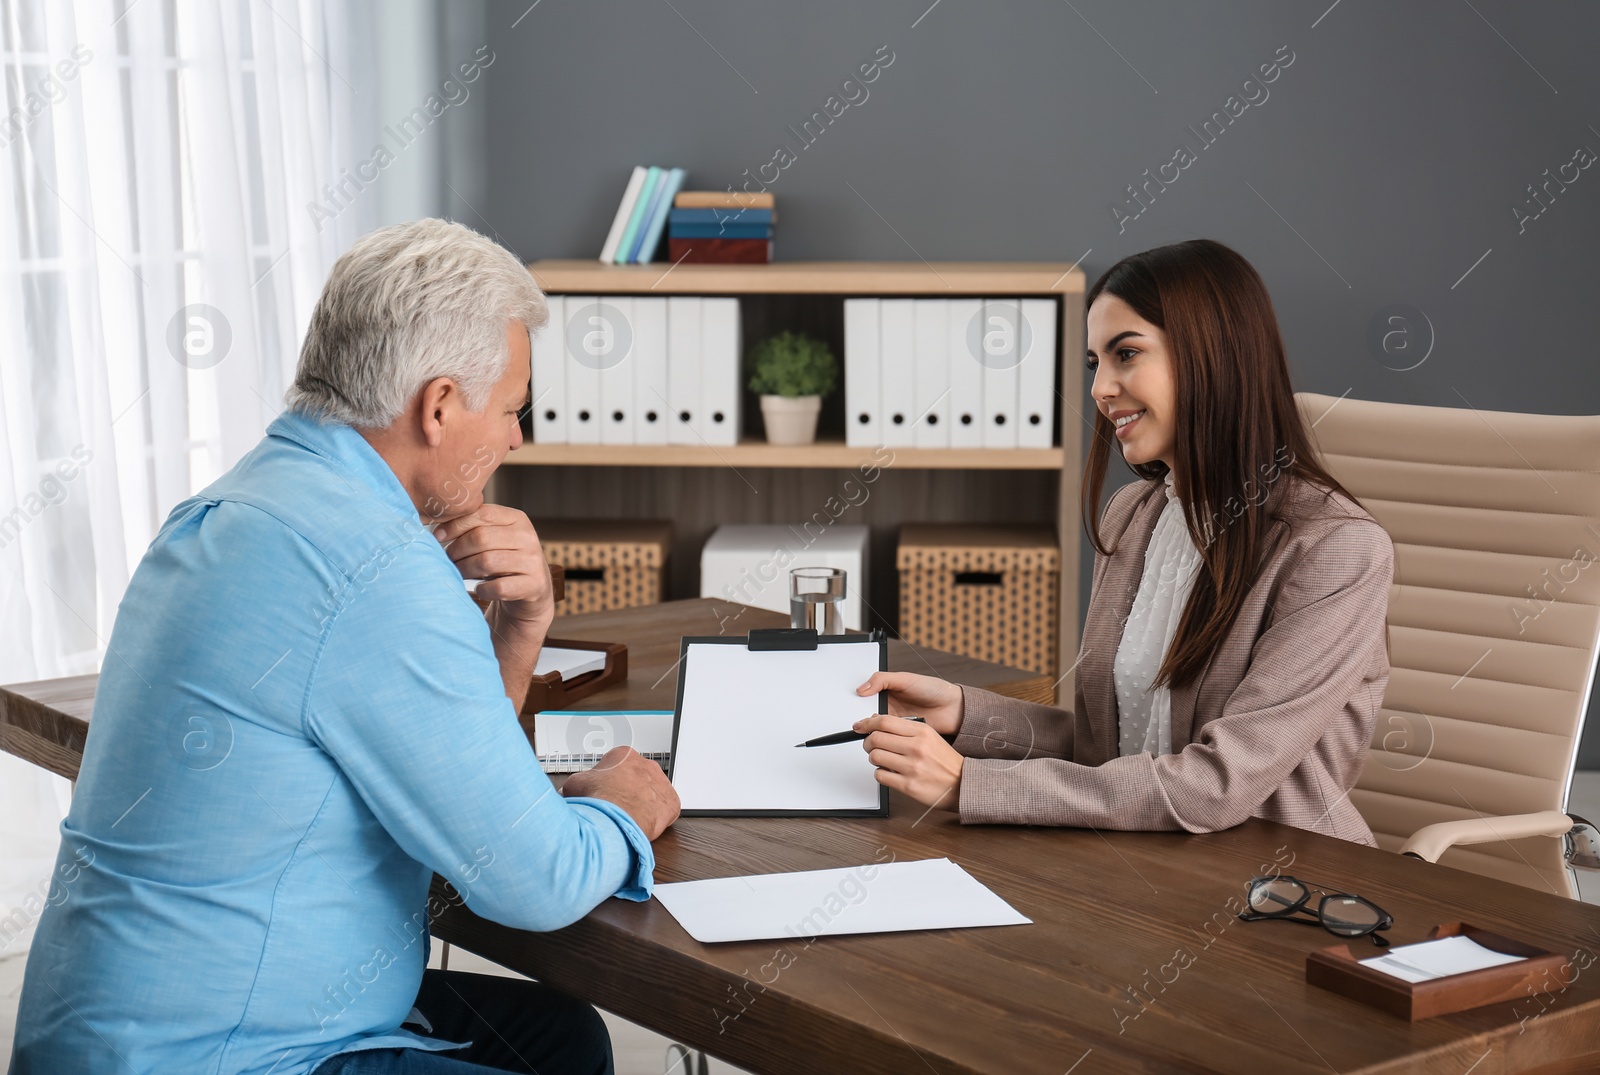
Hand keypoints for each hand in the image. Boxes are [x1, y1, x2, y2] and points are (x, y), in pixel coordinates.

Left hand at [432, 504, 553, 627]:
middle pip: (481, 538)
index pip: (482, 513)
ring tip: (457, 573)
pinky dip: (482, 590)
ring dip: (465, 569)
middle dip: (457, 550)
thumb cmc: (504, 560)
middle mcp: (528, 537)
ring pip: (487, 562)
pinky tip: (478, 589)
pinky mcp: (533, 585)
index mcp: (517, 519)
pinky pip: (498, 587)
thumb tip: (437, 531)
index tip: (437, 537)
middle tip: (446, 559)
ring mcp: (533, 561)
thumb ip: (474, 529)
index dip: (455, 525)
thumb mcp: (495, 539)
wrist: (532, 589)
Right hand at [561, 746, 680, 840]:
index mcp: (624, 755)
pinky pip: (664, 809)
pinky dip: (656, 816)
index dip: (608, 780)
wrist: (614, 818)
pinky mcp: (671, 803)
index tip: (604, 791)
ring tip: (628, 816)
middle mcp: (646, 765)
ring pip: (652, 793)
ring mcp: (661, 783)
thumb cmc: (598, 799)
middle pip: (636, 778)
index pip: (617, 765)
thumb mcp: (574, 785)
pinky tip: (643, 822)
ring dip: (642, 802)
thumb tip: (567, 790)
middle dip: (627, 790)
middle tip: (616, 804)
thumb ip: (576, 783)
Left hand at [853, 715, 963, 811]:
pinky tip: (888, 772)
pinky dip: (880, 773)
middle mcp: (917, 748)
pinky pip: (880, 776)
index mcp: (922, 732)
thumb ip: (905, 728)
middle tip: (870, 745)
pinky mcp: (908, 786)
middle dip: (868, 742)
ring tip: (881, 759)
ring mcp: (912, 767)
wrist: (962, 783)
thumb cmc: (944, 760)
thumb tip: (877, 720)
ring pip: (875, 757)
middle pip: (876, 738)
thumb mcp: (930, 736)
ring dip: (873, 758)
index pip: (885, 722)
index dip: (868, 723)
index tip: (861, 726)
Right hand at [855, 671, 963, 735]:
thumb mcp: (905, 679)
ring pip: (879, 730)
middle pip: (870, 717)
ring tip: (873, 734)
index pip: (866, 700)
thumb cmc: (933, 689)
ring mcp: (897, 722)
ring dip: (876, 733)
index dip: (858, 707)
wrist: (954, 709)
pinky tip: (886, 740)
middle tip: (861, 727)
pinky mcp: (904, 736)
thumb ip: (882, 680)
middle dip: (865, 722)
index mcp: (887, 692)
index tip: (855, 714)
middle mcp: (890, 708)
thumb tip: (862, 688)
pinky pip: (891, 740)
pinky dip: (887, 741)